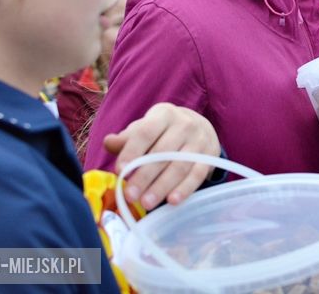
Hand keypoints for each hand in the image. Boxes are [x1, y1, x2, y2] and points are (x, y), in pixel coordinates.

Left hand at [103, 103, 220, 209]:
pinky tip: (171, 201)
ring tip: (146, 203)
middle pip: (162, 152)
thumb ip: (126, 139)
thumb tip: (108, 143)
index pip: (146, 132)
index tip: (120, 171)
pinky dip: (184, 189)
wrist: (200, 127)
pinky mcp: (210, 157)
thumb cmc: (163, 131)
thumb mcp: (145, 128)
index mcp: (164, 115)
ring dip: (162, 186)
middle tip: (130, 195)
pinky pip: (196, 175)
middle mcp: (184, 125)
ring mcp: (199, 141)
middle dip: (144, 176)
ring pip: (179, 166)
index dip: (132, 151)